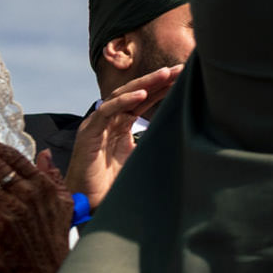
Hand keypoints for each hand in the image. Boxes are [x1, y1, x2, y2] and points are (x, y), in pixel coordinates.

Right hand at [67, 65, 177, 208]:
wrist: (91, 204)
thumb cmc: (115, 183)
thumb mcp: (142, 156)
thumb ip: (154, 140)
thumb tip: (181, 129)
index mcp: (121, 124)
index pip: (144, 99)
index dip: (163, 87)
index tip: (185, 76)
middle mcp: (109, 121)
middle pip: (134, 92)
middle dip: (158, 80)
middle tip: (180, 68)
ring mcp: (97, 125)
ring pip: (121, 96)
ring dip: (144, 84)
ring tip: (166, 74)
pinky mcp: (88, 134)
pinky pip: (106, 111)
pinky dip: (123, 101)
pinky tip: (142, 94)